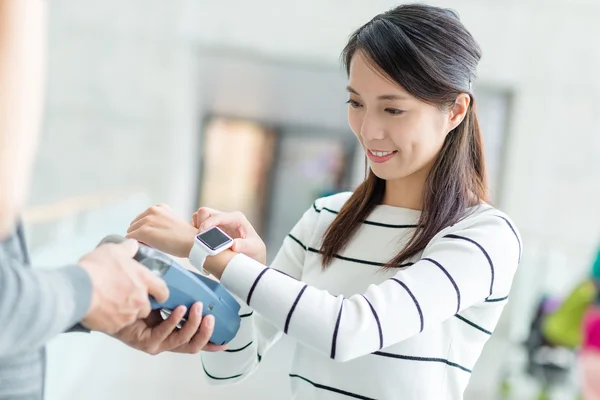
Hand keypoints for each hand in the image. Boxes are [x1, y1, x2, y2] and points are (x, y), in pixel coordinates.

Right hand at [79, 240, 169, 333]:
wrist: (78, 289)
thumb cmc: (97, 268)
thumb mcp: (113, 250)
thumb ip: (127, 249)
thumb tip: (133, 245)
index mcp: (144, 280)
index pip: (163, 291)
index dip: (160, 293)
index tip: (155, 293)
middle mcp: (140, 299)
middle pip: (147, 306)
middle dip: (139, 303)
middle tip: (125, 296)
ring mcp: (129, 315)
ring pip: (132, 316)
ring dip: (126, 312)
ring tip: (111, 303)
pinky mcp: (115, 326)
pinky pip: (117, 325)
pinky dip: (112, 320)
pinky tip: (102, 311)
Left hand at [111, 302, 226, 354]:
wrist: (112, 297)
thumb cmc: (136, 296)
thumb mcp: (164, 293)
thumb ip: (179, 292)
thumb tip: (195, 281)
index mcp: (172, 330)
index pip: (195, 339)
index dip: (211, 341)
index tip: (225, 340)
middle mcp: (166, 339)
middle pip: (193, 345)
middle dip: (206, 332)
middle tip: (211, 316)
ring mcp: (157, 343)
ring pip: (182, 341)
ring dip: (193, 324)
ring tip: (197, 307)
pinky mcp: (146, 342)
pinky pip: (165, 334)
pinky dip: (175, 321)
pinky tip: (179, 309)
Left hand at [127, 204, 197, 257]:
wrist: (193, 243)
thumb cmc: (185, 237)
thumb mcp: (172, 222)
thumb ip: (159, 222)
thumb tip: (147, 233)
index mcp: (159, 207)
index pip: (142, 218)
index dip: (145, 229)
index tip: (154, 237)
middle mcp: (152, 210)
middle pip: (134, 224)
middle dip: (139, 234)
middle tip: (152, 243)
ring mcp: (147, 220)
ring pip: (131, 231)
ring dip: (137, 240)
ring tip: (150, 246)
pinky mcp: (144, 231)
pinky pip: (130, 238)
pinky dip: (134, 244)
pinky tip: (145, 248)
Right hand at [192, 208, 265, 263]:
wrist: (253, 256)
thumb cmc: (255, 250)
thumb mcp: (253, 248)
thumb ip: (245, 245)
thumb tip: (234, 245)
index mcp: (235, 218)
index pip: (216, 216)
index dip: (207, 224)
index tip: (201, 234)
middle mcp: (225, 218)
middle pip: (204, 212)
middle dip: (199, 225)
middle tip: (200, 240)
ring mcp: (217, 223)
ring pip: (198, 218)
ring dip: (196, 229)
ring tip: (201, 243)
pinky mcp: (211, 229)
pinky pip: (197, 226)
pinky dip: (196, 234)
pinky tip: (201, 244)